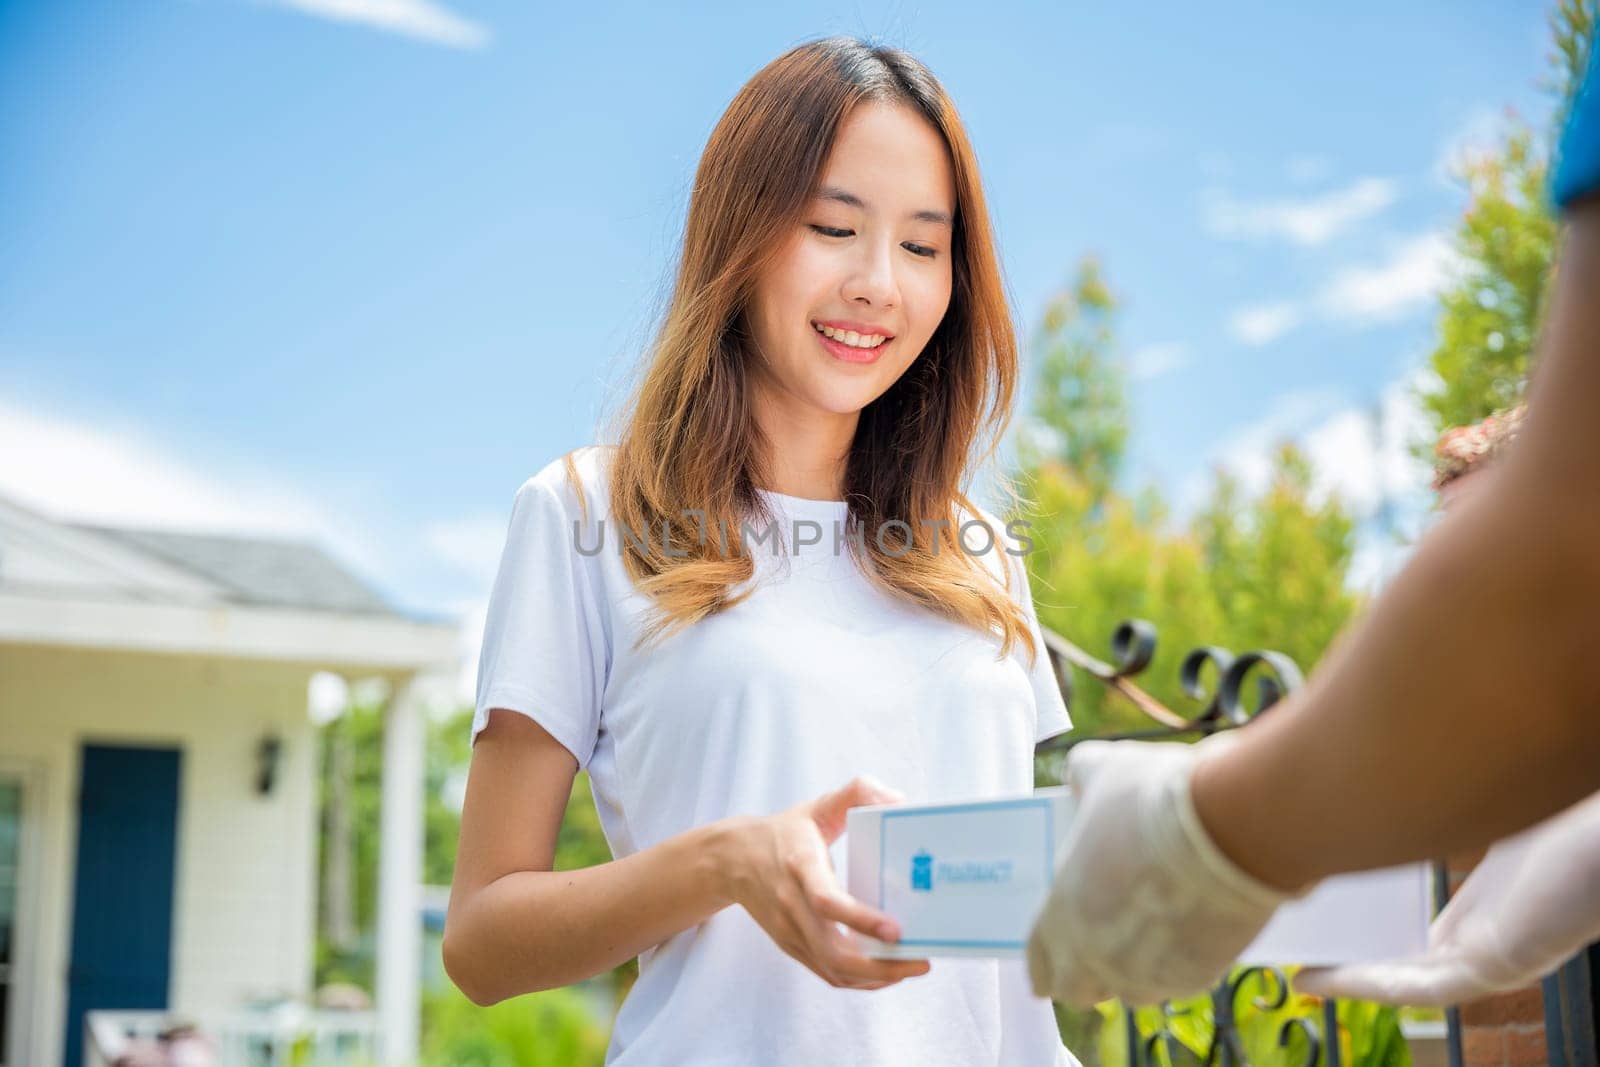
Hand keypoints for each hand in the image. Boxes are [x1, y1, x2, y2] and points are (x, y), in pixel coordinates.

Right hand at [722, 775, 932, 989]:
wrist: (732, 860)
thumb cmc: (784, 832)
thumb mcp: (817, 806)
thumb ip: (856, 793)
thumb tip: (897, 800)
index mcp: (800, 866)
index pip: (827, 901)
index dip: (861, 919)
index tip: (896, 929)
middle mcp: (793, 905)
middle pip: (834, 952)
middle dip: (881, 965)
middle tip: (921, 960)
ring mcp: (790, 931)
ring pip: (833, 970)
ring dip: (876, 977)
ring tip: (912, 966)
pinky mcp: (792, 946)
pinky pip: (828, 974)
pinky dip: (860, 980)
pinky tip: (887, 971)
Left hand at [1027, 735, 1301, 1005]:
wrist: (1230, 831)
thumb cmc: (1153, 801)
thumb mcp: (1105, 771)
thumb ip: (1082, 777)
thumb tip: (1077, 779)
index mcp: (1062, 915)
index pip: (1040, 961)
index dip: (1044, 963)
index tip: (1049, 965)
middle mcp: (1097, 957)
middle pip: (1080, 989)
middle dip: (1086, 977)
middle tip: (1099, 950)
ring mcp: (1148, 973)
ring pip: (1132, 992)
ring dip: (1132, 974)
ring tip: (1146, 940)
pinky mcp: (1196, 977)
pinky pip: (1177, 982)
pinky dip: (1177, 965)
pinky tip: (1186, 935)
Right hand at [1295, 789, 1599, 1005]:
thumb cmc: (1559, 809)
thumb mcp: (1484, 804)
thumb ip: (1439, 801)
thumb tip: (1384, 757)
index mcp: (1494, 902)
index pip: (1423, 928)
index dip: (1375, 928)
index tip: (1325, 908)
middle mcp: (1493, 933)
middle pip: (1411, 956)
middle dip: (1355, 957)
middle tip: (1298, 944)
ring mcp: (1496, 954)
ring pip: (1408, 981)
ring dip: (1350, 981)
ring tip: (1299, 975)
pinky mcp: (1497, 965)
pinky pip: (1421, 989)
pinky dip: (1365, 986)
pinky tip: (1321, 979)